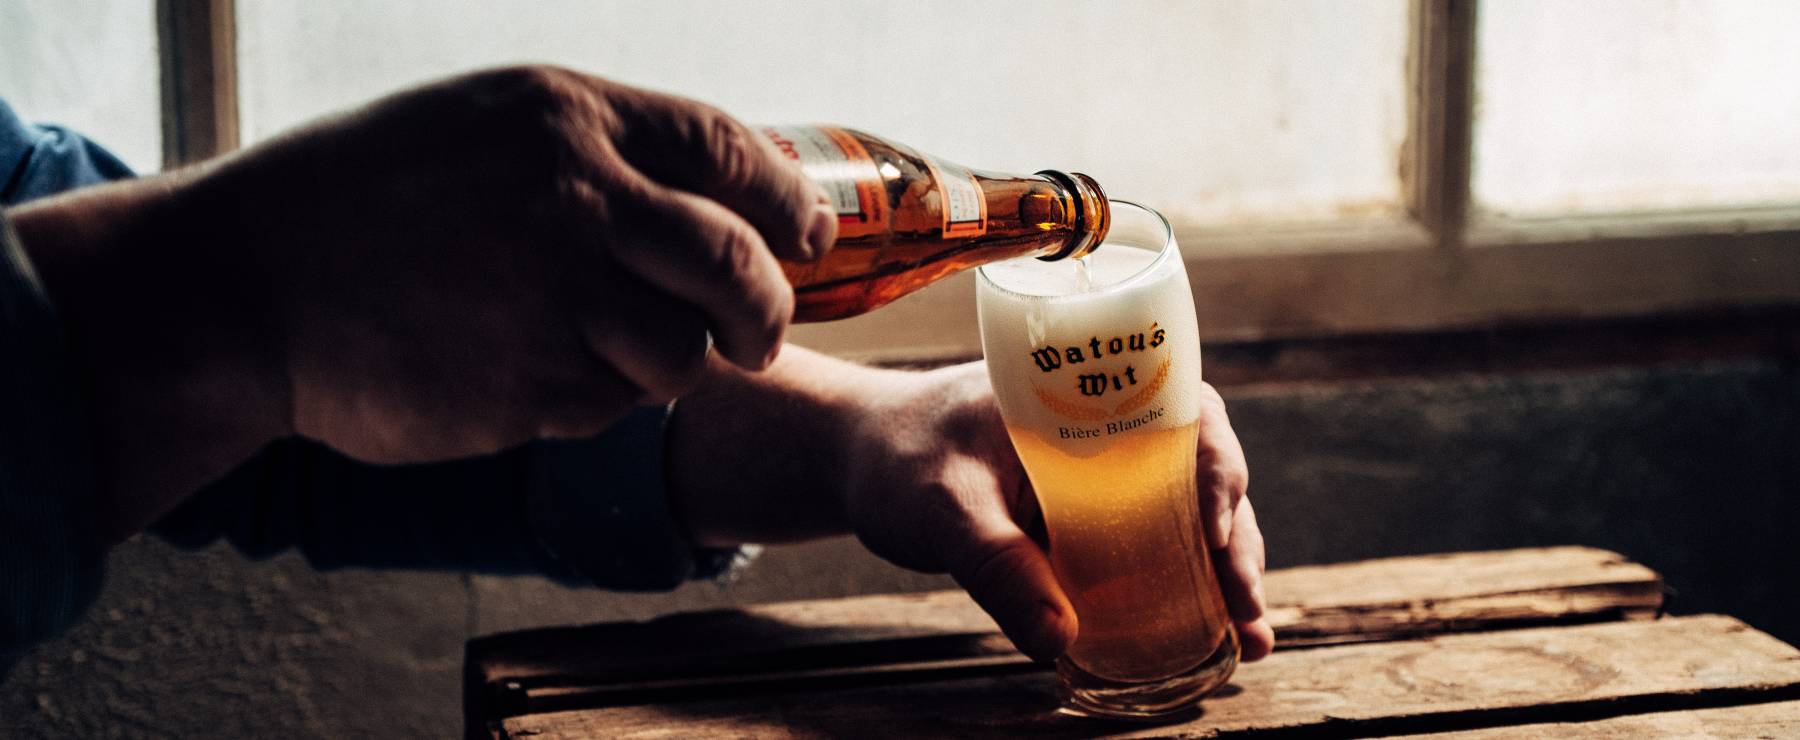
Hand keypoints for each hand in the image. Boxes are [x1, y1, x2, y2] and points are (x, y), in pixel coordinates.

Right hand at [13, 65, 834, 536]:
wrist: (246, 287)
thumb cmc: (366, 202)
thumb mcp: (485, 129)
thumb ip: (603, 155)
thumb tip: (727, 197)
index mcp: (567, 120)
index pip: (728, 150)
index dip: (784, 200)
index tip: (806, 236)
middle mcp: (576, 202)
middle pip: (736, 265)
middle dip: (765, 309)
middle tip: (757, 335)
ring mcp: (553, 299)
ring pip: (682, 353)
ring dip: (663, 364)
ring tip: (595, 349)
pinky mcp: (529, 388)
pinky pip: (611, 406)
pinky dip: (592, 400)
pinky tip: (523, 369)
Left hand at [842, 362, 1273, 662]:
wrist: (861, 461)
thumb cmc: (898, 458)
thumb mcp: (940, 507)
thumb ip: (994, 564)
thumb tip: (1060, 641)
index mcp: (1086, 399)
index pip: (1182, 412)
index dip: (1218, 466)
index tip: (1218, 527)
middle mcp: (1111, 434)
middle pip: (1204, 476)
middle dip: (1239, 545)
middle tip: (1247, 611)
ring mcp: (1106, 481)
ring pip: (1191, 520)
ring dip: (1228, 576)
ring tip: (1250, 641)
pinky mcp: (1092, 525)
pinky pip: (1155, 552)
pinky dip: (1190, 591)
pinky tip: (1217, 638)